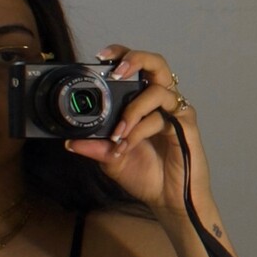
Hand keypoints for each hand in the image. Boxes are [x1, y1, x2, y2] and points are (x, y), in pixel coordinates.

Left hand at [63, 45, 208, 216]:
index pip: (136, 67)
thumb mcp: (112, 160)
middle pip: (156, 63)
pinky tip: (128, 143)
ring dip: (132, 110)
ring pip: (158, 90)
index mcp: (145, 101)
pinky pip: (162, 117)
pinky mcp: (186, 125)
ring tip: (117, 132)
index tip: (100, 57)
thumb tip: (69, 141)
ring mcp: (176, 111)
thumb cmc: (146, 176)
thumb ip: (95, 147)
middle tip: (115, 73)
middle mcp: (162, 101)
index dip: (121, 55)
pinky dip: (141, 128)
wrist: (168, 201)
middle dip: (135, 60)